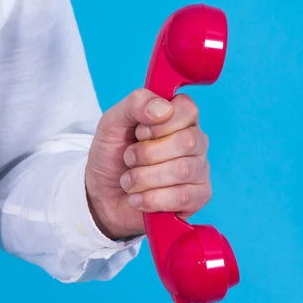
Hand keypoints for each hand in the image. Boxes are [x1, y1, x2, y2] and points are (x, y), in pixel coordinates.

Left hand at [85, 88, 211, 239]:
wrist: (103, 196)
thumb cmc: (113, 156)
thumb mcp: (113, 122)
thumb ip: (136, 103)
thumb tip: (163, 108)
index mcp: (180, 118)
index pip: (187, 109)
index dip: (159, 123)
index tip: (139, 132)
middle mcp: (195, 142)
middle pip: (187, 141)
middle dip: (147, 153)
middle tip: (129, 158)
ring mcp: (199, 170)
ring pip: (183, 170)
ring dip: (144, 178)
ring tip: (128, 181)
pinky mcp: (198, 197)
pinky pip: (183, 197)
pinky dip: (152, 199)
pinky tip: (138, 198)